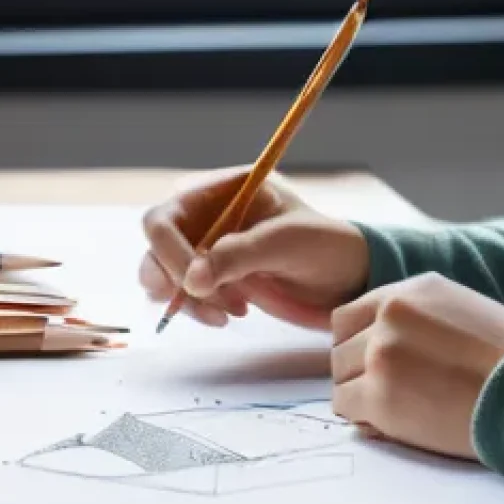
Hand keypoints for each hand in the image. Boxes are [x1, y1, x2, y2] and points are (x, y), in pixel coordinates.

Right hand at [139, 166, 370, 329]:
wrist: (345, 279)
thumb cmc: (325, 247)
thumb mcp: (287, 244)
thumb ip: (239, 255)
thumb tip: (192, 280)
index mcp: (223, 189)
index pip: (167, 214)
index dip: (169, 249)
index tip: (194, 282)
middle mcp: (207, 213)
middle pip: (157, 244)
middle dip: (175, 278)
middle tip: (212, 301)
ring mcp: (205, 245)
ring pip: (161, 272)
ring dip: (186, 299)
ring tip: (230, 312)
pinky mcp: (210, 274)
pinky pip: (180, 293)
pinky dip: (195, 308)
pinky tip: (232, 313)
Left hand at [330, 272, 503, 459]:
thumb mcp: (457, 307)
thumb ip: (413, 313)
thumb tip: (375, 336)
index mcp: (408, 290)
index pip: (348, 316)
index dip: (357, 344)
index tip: (374, 364)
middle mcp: (390, 314)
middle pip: (339, 348)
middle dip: (357, 372)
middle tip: (388, 391)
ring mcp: (382, 353)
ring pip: (339, 379)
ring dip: (360, 396)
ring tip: (398, 407)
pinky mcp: (381, 395)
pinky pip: (346, 408)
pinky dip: (364, 419)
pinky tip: (396, 422)